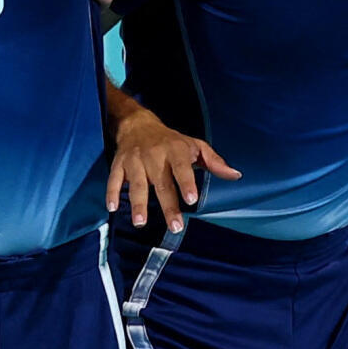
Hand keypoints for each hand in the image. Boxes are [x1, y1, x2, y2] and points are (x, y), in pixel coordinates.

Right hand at [106, 103, 239, 232]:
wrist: (136, 123)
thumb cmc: (170, 140)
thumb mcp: (194, 146)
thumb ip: (214, 161)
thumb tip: (235, 175)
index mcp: (175, 150)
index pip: (181, 167)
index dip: (186, 182)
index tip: (191, 199)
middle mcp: (154, 155)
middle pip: (161, 182)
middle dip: (167, 204)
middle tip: (175, 225)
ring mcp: (135, 160)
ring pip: (136, 183)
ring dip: (138, 203)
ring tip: (140, 222)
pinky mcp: (119, 164)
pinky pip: (114, 179)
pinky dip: (112, 192)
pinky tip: (113, 207)